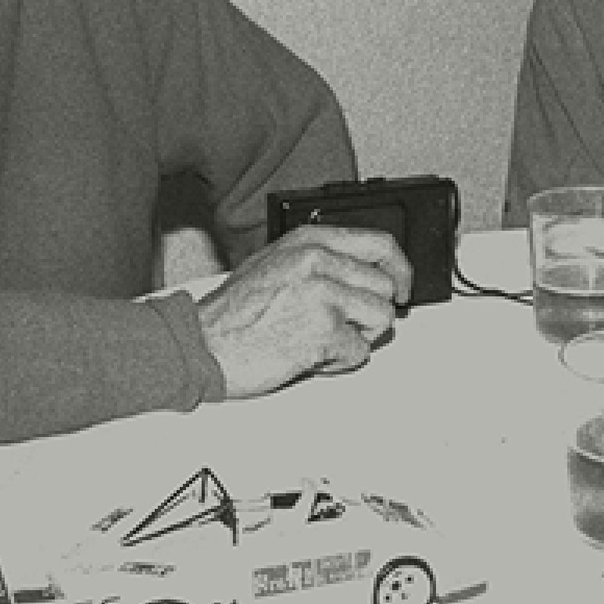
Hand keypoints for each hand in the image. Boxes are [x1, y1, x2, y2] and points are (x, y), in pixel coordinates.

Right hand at [196, 225, 414, 397]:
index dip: (401, 269)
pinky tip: (309, 355)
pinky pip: (359, 352)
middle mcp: (318, 261)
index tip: (402, 287)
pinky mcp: (323, 331)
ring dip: (356, 337)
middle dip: (369, 314)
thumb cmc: (232, 313)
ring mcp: (322, 294)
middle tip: (342, 326)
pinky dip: (339, 362)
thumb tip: (362, 272)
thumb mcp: (276, 265)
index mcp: (309, 241)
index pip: (380, 244)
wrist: (200, 344)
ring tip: (321, 340)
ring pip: (380, 319)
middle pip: (385, 288)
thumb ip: (319, 260)